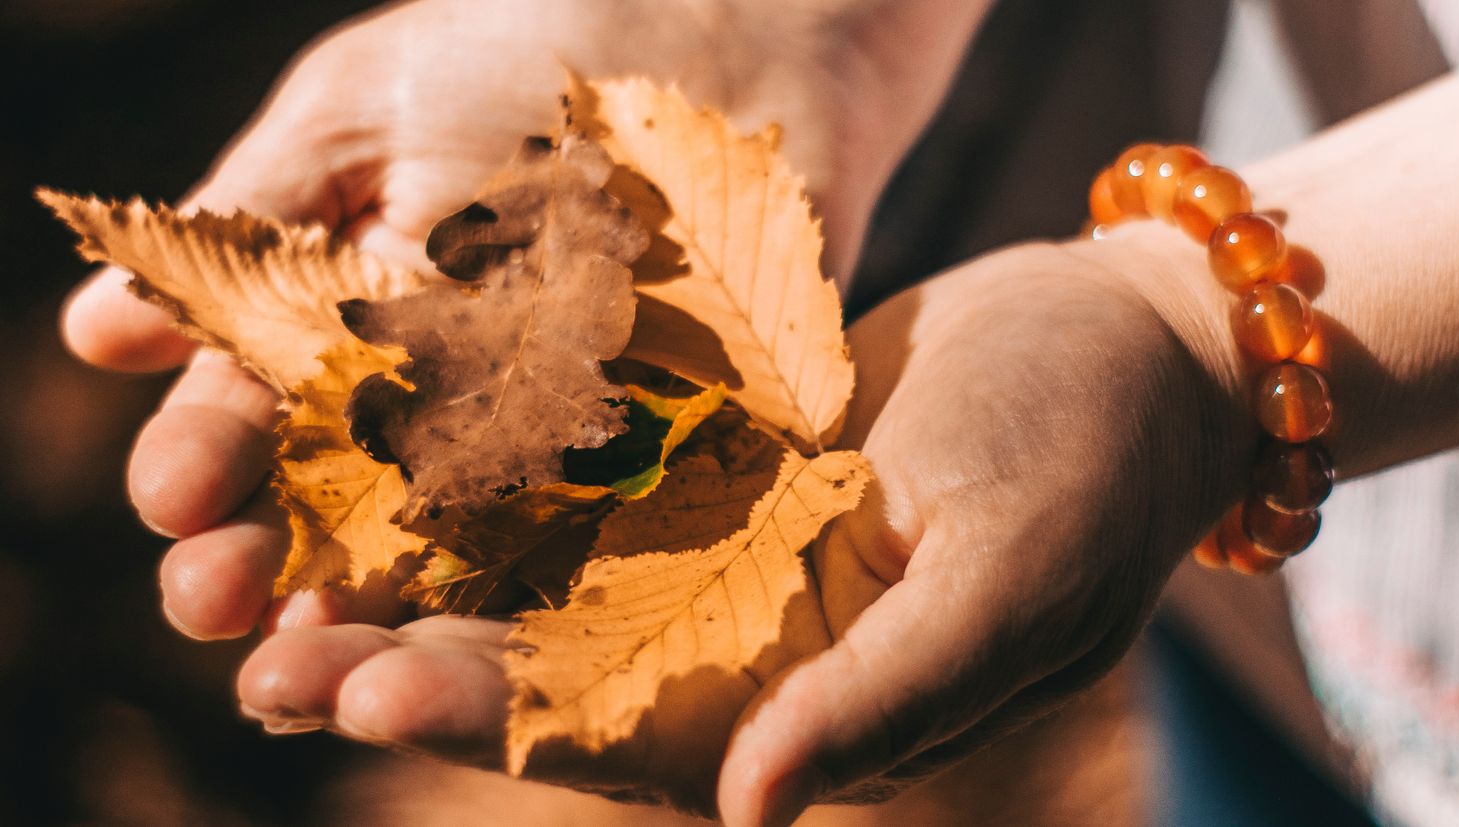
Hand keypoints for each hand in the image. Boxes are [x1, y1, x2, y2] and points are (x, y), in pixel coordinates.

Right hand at [61, 0, 987, 633]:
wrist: (710, 41)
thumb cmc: (519, 49)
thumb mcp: (365, 112)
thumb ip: (255, 217)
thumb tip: (98, 337)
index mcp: (342, 327)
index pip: (255, 416)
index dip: (209, 460)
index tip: (175, 498)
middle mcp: (430, 402)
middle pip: (335, 509)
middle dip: (269, 559)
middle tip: (214, 604)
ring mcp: (537, 440)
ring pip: (443, 552)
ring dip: (376, 611)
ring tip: (319, 659)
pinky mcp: (643, 459)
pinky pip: (582, 537)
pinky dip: (531, 593)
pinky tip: (480, 635)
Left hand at [229, 234, 1242, 822]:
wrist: (1122, 336)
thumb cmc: (1095, 458)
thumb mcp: (1008, 580)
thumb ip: (887, 696)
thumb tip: (754, 810)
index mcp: (812, 703)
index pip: (640, 741)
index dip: (500, 724)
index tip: (370, 694)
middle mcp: (750, 642)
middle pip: (563, 673)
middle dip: (422, 666)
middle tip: (276, 658)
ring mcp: (727, 549)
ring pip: (556, 581)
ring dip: (429, 585)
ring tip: (289, 587)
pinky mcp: (717, 460)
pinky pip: (594, 477)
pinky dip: (499, 480)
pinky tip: (395, 470)